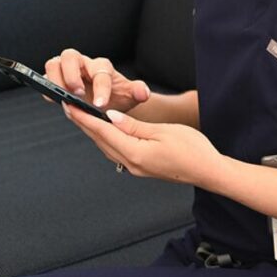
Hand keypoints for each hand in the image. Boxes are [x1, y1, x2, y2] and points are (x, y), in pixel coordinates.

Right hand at [44, 48, 149, 112]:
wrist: (107, 103)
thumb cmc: (117, 96)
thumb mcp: (130, 96)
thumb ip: (137, 92)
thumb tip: (143, 91)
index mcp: (101, 67)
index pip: (99, 71)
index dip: (101, 87)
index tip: (101, 104)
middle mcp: (82, 64)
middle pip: (70, 56)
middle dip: (72, 75)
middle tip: (78, 95)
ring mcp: (66, 71)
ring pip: (54, 63)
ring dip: (56, 79)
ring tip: (63, 97)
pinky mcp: (55, 80)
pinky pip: (44, 79)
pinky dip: (46, 88)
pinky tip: (52, 100)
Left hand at [62, 104, 222, 185]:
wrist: (208, 171)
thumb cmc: (193, 150)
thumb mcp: (163, 131)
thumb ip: (134, 126)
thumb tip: (111, 118)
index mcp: (135, 153)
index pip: (103, 132)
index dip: (85, 118)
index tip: (70, 105)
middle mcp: (131, 163)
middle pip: (100, 140)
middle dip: (84, 123)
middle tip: (67, 106)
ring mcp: (135, 167)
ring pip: (107, 146)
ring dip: (93, 131)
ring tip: (81, 115)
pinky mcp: (141, 167)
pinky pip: (117, 150)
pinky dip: (106, 138)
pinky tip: (103, 130)